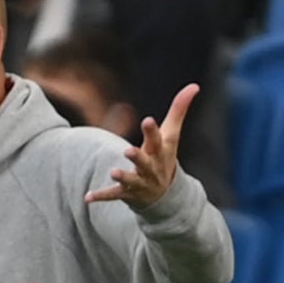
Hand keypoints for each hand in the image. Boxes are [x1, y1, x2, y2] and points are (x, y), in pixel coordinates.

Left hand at [88, 84, 198, 208]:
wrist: (165, 196)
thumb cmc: (165, 156)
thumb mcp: (172, 134)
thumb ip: (179, 109)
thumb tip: (195, 85)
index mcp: (160, 152)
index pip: (157, 140)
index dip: (152, 131)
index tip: (147, 121)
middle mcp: (151, 168)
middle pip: (145, 162)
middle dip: (138, 157)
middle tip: (128, 150)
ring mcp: (139, 182)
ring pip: (131, 180)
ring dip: (123, 176)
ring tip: (113, 171)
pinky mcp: (127, 193)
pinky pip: (114, 195)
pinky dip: (101, 196)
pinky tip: (88, 197)